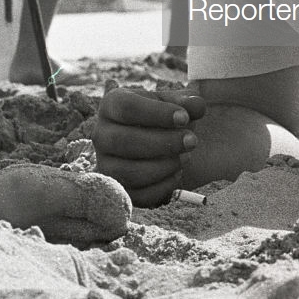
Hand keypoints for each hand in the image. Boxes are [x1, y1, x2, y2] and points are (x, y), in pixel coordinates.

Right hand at [92, 84, 204, 206]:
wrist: (154, 141)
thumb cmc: (161, 118)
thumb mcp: (173, 104)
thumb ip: (187, 103)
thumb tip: (197, 106)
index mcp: (111, 105)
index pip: (126, 107)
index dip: (157, 113)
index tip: (184, 118)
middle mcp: (101, 134)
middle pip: (124, 141)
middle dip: (164, 143)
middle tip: (192, 141)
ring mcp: (106, 164)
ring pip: (129, 172)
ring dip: (164, 166)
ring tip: (186, 157)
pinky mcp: (118, 189)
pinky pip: (138, 196)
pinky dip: (162, 187)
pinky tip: (177, 174)